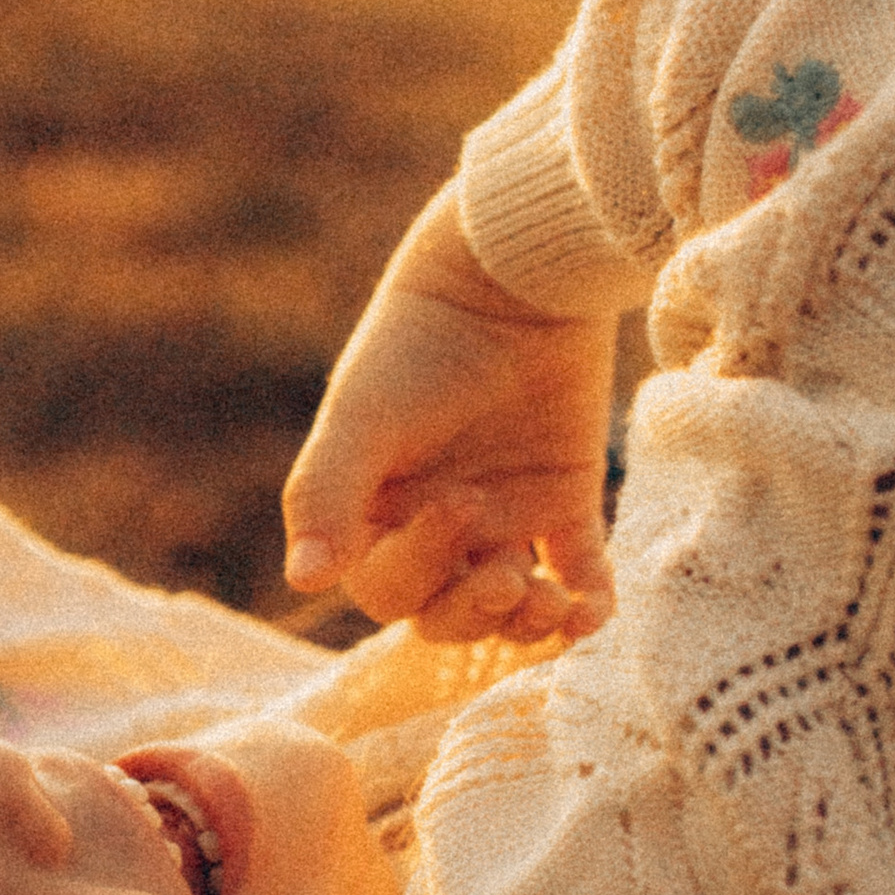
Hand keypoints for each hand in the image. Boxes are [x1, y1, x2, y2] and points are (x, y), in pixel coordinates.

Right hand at [281, 182, 615, 639]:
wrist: (512, 271)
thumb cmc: (420, 339)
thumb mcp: (364, 417)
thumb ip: (325, 495)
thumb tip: (302, 579)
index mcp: (374, 512)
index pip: (385, 589)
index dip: (417, 570)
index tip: (456, 504)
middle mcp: (434, 524)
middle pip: (444, 614)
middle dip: (474, 613)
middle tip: (509, 580)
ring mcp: (502, 516)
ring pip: (507, 607)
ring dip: (527, 623)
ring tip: (554, 605)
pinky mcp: (565, 500)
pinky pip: (577, 574)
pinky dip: (588, 603)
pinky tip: (592, 611)